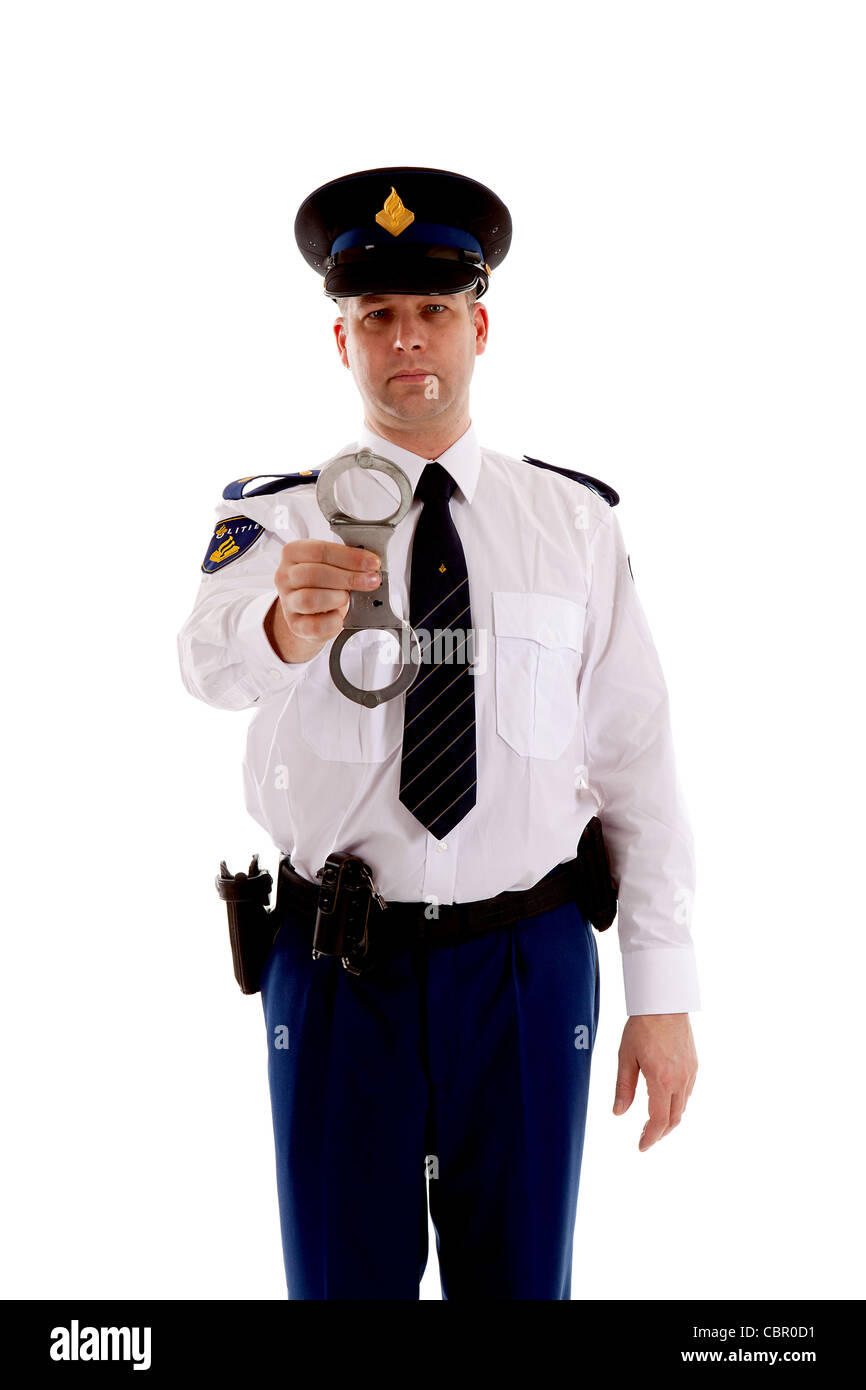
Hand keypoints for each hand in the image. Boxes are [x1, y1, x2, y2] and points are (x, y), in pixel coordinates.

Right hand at [265, 539, 381, 662]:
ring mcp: (288, 602)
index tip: (373, 562)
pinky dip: (333, 622)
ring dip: (338, 598)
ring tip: (349, 598)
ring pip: (310, 599)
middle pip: (314, 574)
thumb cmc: (325, 582)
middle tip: (372, 581)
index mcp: (293, 553)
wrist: (312, 611)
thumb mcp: (333, 564)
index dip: (349, 557)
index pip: (320, 550)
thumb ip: (347, 561)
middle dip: (349, 578)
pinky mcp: (295, 625)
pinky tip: (340, 616)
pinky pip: (315, 626)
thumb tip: (370, 563)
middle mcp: (285, 576)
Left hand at [613, 1013, 697, 1151]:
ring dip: (669, 1120)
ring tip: (654, 1124)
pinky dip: (677, 1105)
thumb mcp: (625, 1057)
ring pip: (682, 1107)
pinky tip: (666, 1102)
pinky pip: (687, 1093)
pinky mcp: (694, 1066)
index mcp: (661, 1080)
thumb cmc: (642, 1026)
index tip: (641, 1146)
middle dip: (660, 1133)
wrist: (665, 1003)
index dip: (650, 1137)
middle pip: (674, 1119)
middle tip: (646, 1139)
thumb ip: (623, 1087)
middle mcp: (680, 1080)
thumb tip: (618, 1113)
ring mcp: (690, 1073)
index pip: (659, 1120)